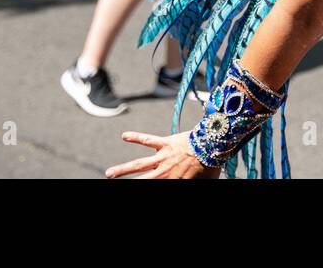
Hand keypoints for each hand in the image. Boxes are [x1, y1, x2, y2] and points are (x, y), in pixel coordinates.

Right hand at [106, 130, 220, 178]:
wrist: (213, 145)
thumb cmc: (211, 164)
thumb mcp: (204, 180)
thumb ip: (197, 181)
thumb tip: (201, 181)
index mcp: (173, 181)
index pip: (154, 186)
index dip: (144, 187)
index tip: (135, 188)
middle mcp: (164, 172)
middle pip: (141, 180)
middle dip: (126, 183)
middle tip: (112, 182)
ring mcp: (163, 158)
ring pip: (138, 164)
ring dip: (122, 169)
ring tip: (109, 173)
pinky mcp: (165, 144)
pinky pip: (148, 140)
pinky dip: (136, 137)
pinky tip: (124, 135)